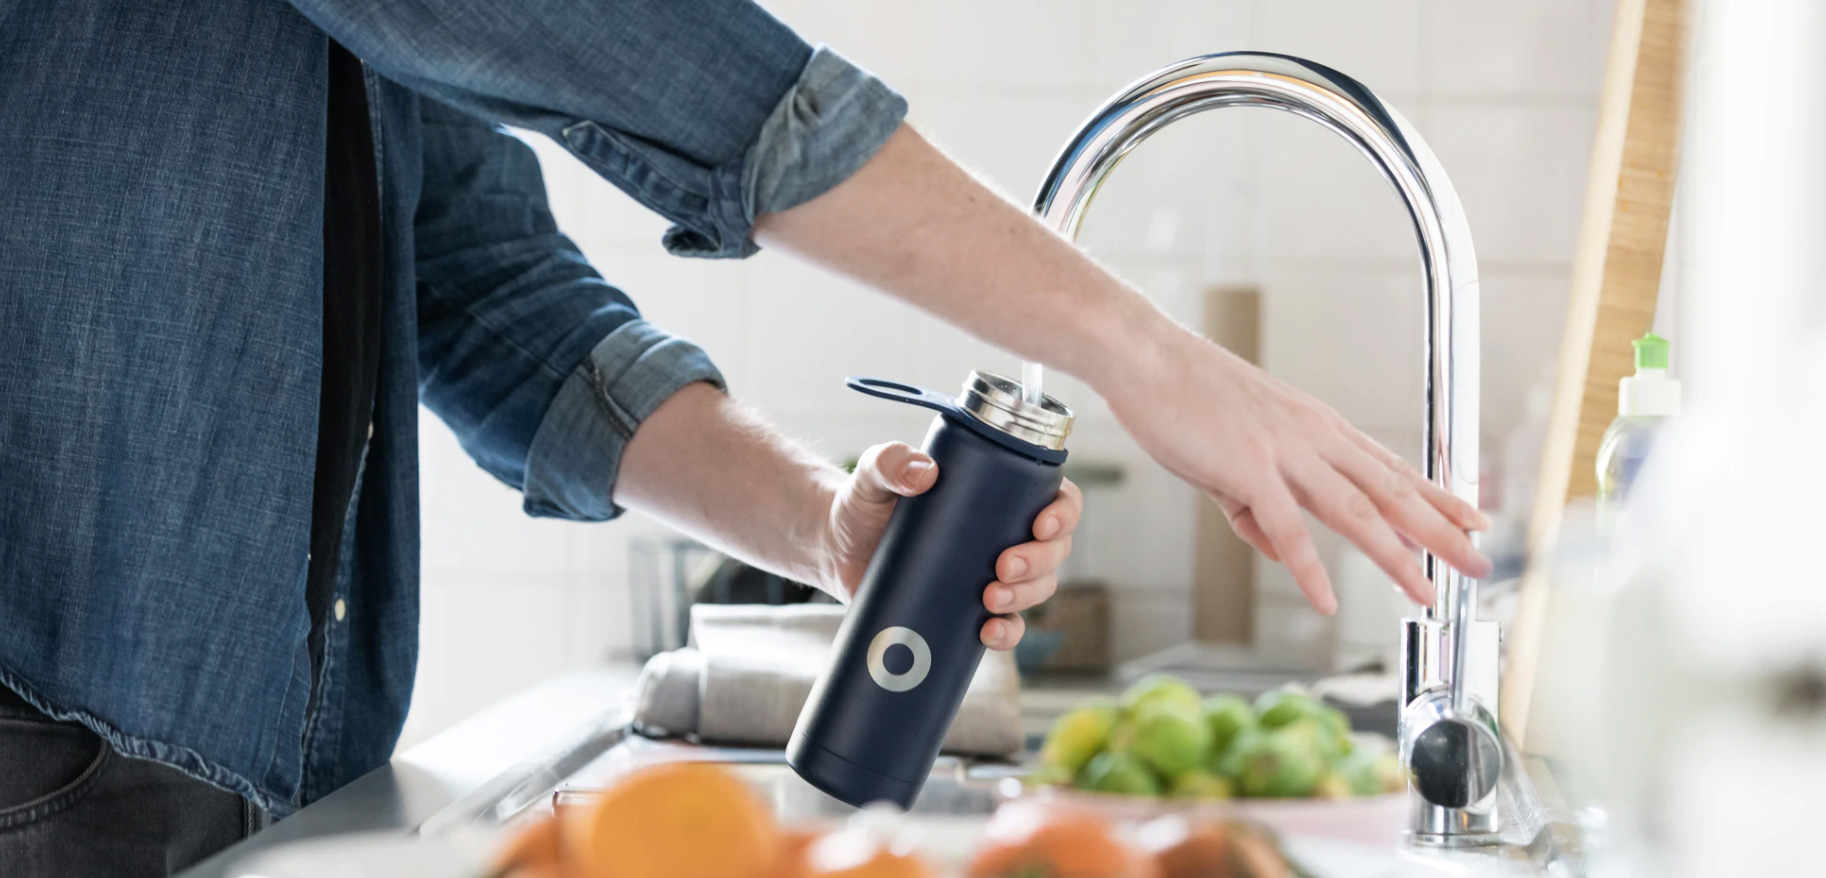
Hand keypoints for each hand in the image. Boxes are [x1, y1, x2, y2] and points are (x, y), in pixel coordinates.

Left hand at [818, 441, 1082, 649]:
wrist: (836, 548)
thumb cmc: (863, 502)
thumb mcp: (872, 475)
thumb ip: (889, 462)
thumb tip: (922, 472)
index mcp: (1001, 494)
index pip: (1057, 497)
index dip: (1064, 513)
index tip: (1040, 524)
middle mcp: (1006, 534)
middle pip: (1055, 550)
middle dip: (1040, 562)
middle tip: (1002, 566)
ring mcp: (992, 575)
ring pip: (1038, 589)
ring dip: (1026, 596)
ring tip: (989, 599)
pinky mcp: (970, 609)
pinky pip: (1007, 626)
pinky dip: (1007, 634)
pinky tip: (987, 633)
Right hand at [1103, 327, 1491, 613]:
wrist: (1145, 356)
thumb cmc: (1183, 397)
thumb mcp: (1231, 457)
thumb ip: (1256, 508)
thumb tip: (1277, 550)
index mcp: (1316, 428)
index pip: (1391, 467)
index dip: (1437, 496)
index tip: (1473, 518)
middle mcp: (1314, 437)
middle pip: (1392, 490)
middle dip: (1442, 531)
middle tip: (1480, 562)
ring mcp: (1284, 451)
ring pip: (1356, 511)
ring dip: (1396, 556)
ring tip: (1425, 592)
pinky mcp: (1247, 467)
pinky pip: (1286, 527)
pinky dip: (1308, 567)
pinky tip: (1326, 601)